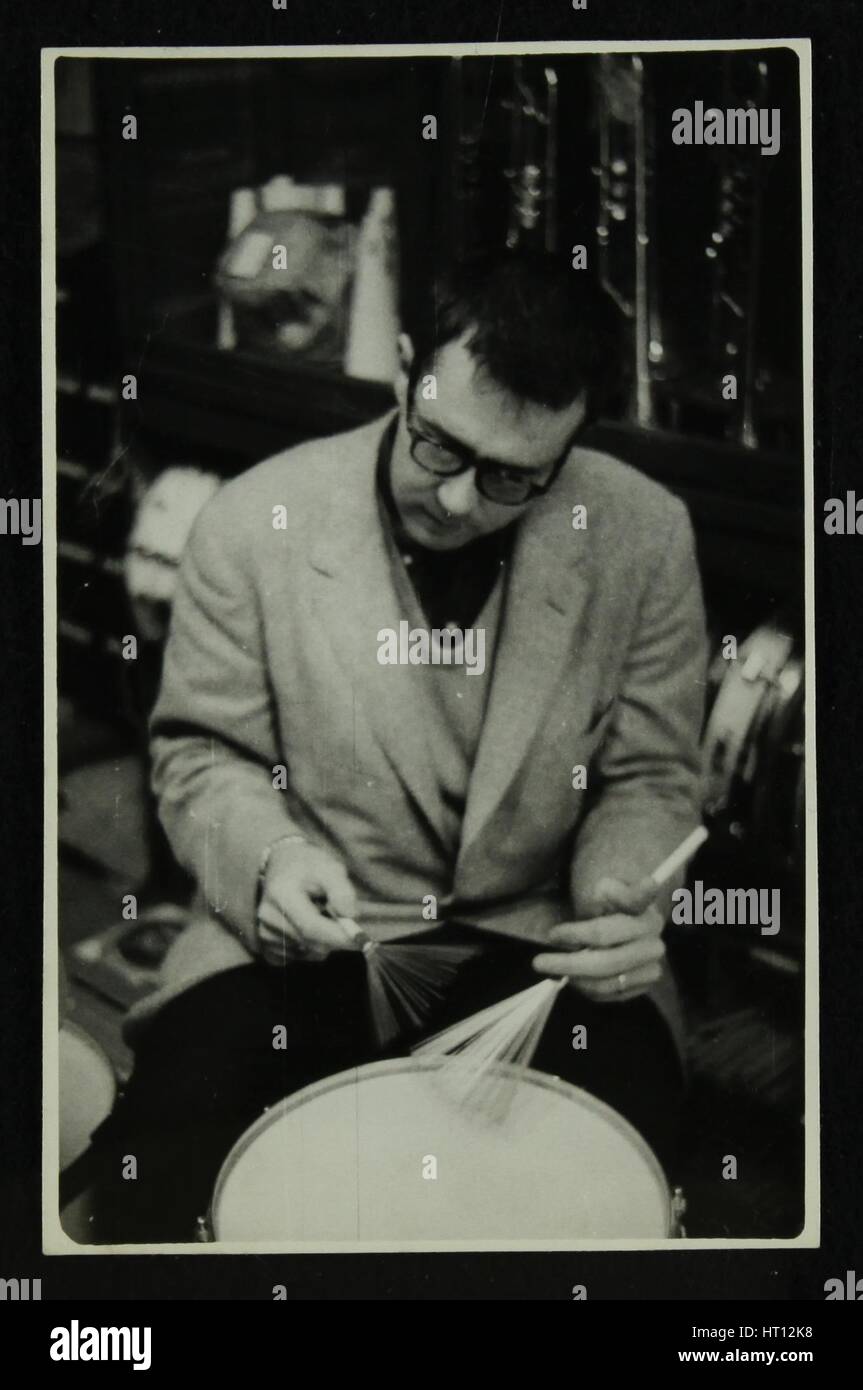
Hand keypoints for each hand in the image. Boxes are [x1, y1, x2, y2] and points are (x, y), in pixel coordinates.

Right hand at [256, 839, 357, 965]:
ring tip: (318, 915)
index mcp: (281, 894)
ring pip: (308, 954)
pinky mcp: (266, 947)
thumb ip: (342, 890)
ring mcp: (264, 933)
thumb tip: (349, 916)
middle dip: (334, 937)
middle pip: (311, 943)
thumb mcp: (330, 868)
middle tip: (339, 916)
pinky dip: (309, 948)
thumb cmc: (308, 867)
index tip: (361, 940)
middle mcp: (268, 917)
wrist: (281, 867)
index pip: (311, 927)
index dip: (338, 937)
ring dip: (323, 942)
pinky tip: (306, 927)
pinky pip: (298, 959)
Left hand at [531, 875, 664, 1002]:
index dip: (576, 934)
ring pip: (608, 983)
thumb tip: (611, 887)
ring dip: (576, 978)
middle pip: (606, 962)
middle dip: (569, 963)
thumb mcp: (606, 888)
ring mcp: (651, 969)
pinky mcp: (643, 986)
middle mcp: (654, 946)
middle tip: (538, 962)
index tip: (551, 935)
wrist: (630, 918)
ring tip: (554, 969)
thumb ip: (609, 890)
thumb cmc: (612, 901)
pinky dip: (588, 989)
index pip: (605, 931)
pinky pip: (611, 995)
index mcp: (646, 917)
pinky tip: (573, 977)